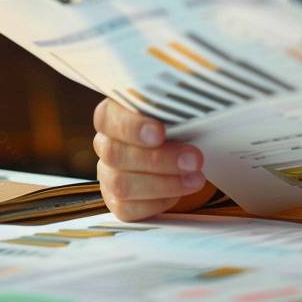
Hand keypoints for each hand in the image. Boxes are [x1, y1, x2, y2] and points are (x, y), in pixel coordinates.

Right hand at [92, 98, 215, 220]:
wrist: (181, 154)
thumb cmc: (177, 126)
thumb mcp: (177, 109)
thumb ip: (175, 103)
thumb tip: (195, 93)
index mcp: (114, 115)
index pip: (107, 118)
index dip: (131, 127)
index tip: (160, 133)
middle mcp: (106, 144)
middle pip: (116, 154)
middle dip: (159, 159)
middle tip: (194, 159)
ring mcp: (108, 175)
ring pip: (121, 184)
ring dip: (164, 183)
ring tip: (196, 178)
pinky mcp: (118, 202)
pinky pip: (129, 209)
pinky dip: (158, 201)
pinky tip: (180, 191)